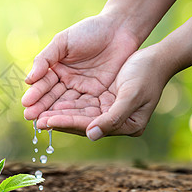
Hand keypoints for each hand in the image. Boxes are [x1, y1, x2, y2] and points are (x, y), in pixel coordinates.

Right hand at [21, 14, 138, 133]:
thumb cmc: (89, 30)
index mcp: (56, 68)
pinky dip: (73, 114)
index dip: (35, 93)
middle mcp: (67, 81)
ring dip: (54, 114)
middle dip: (41, 107)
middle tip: (29, 117)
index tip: (26, 103)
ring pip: (65, 104)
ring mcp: (82, 88)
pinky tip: (63, 120)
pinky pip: (84, 105)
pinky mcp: (98, 94)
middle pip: (52, 97)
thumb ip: (45, 60)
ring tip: (41, 123)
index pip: (43, 83)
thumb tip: (28, 80)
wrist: (120, 28)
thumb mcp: (63, 42)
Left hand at [38, 46, 166, 139]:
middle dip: (57, 120)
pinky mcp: (103, 99)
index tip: (45, 121)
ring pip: (78, 113)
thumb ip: (113, 117)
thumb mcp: (132, 95)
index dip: (66, 123)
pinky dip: (65, 103)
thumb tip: (91, 135)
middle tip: (34, 120)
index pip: (89, 126)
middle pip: (81, 122)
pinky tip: (50, 103)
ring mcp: (108, 110)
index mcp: (126, 125)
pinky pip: (81, 103)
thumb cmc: (148, 74)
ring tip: (36, 113)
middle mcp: (115, 121)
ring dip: (57, 112)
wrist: (157, 56)